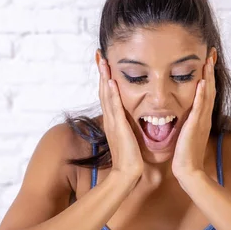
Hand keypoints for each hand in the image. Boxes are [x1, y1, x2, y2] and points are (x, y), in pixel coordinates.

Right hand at [97, 58, 143, 180]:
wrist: (127, 173)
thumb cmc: (130, 158)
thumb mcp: (128, 137)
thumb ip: (128, 127)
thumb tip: (131, 120)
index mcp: (113, 121)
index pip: (107, 96)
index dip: (105, 80)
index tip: (105, 65)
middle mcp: (110, 120)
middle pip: (103, 91)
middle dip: (102, 73)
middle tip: (99, 55)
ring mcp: (113, 123)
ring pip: (106, 96)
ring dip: (104, 78)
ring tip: (103, 62)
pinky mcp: (118, 128)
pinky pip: (114, 108)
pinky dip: (111, 94)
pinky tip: (110, 82)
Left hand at [172, 56, 216, 180]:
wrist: (187, 171)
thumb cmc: (185, 156)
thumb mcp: (186, 135)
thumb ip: (187, 124)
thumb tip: (183, 116)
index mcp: (202, 118)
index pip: (206, 93)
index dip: (208, 77)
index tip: (207, 61)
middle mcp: (204, 117)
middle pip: (210, 89)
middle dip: (211, 71)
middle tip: (211, 53)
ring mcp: (202, 121)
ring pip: (208, 94)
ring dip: (208, 77)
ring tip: (209, 60)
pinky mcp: (196, 126)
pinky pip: (200, 107)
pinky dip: (202, 94)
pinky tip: (203, 82)